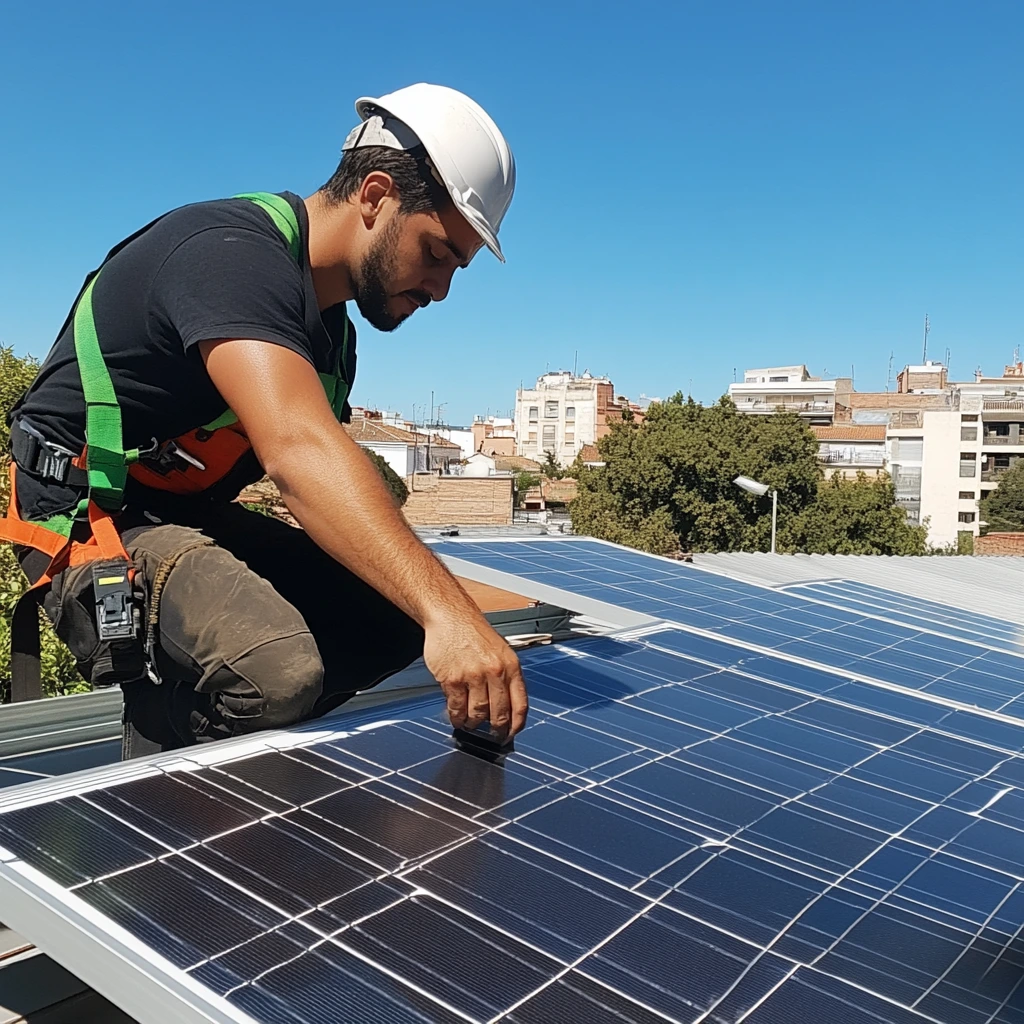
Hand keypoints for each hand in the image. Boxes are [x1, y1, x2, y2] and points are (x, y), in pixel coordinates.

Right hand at [423, 611, 528, 738]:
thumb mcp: (501, 650)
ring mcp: (473, 676)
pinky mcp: (453, 679)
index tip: (512, 733)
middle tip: (493, 735)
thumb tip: (507, 704)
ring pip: (477, 713)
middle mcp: (495, 671)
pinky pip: (456, 707)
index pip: (520, 703)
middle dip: (496, 729)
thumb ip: (505, 676)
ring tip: (471, 724)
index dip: (517, 724)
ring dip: (474, 724)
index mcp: (511, 665)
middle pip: (499, 713)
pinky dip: (456, 717)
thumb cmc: (473, 631)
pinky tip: (457, 717)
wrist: (451, 616)